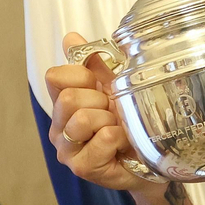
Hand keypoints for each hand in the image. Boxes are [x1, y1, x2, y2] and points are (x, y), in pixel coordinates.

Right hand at [44, 32, 160, 194]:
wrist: (150, 159)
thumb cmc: (129, 124)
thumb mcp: (113, 87)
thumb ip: (93, 63)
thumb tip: (70, 37)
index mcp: (62, 104)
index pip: (54, 76)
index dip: (80, 75)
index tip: (98, 86)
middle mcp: (58, 127)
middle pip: (68, 98)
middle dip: (99, 100)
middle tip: (112, 113)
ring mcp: (67, 150)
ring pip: (82, 119)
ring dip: (109, 120)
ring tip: (117, 128)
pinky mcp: (82, 167)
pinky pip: (103, 137)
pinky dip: (119, 137)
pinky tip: (122, 144)